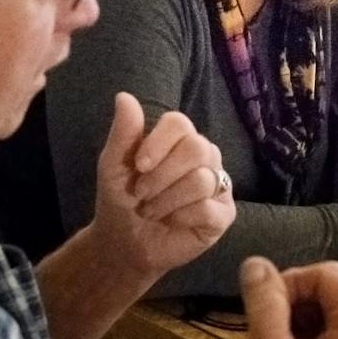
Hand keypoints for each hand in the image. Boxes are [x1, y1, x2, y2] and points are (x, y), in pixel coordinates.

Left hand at [92, 92, 234, 279]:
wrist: (123, 242)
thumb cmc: (121, 199)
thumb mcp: (113, 165)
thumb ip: (123, 132)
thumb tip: (124, 96)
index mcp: (179, 140)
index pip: (180, 123)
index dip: (158, 143)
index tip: (138, 166)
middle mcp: (204, 157)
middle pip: (196, 148)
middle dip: (161, 176)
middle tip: (141, 194)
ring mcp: (218, 184)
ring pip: (202, 180)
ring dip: (166, 201)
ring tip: (151, 211)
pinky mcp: (224, 214)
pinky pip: (209, 208)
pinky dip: (181, 217)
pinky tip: (172, 222)